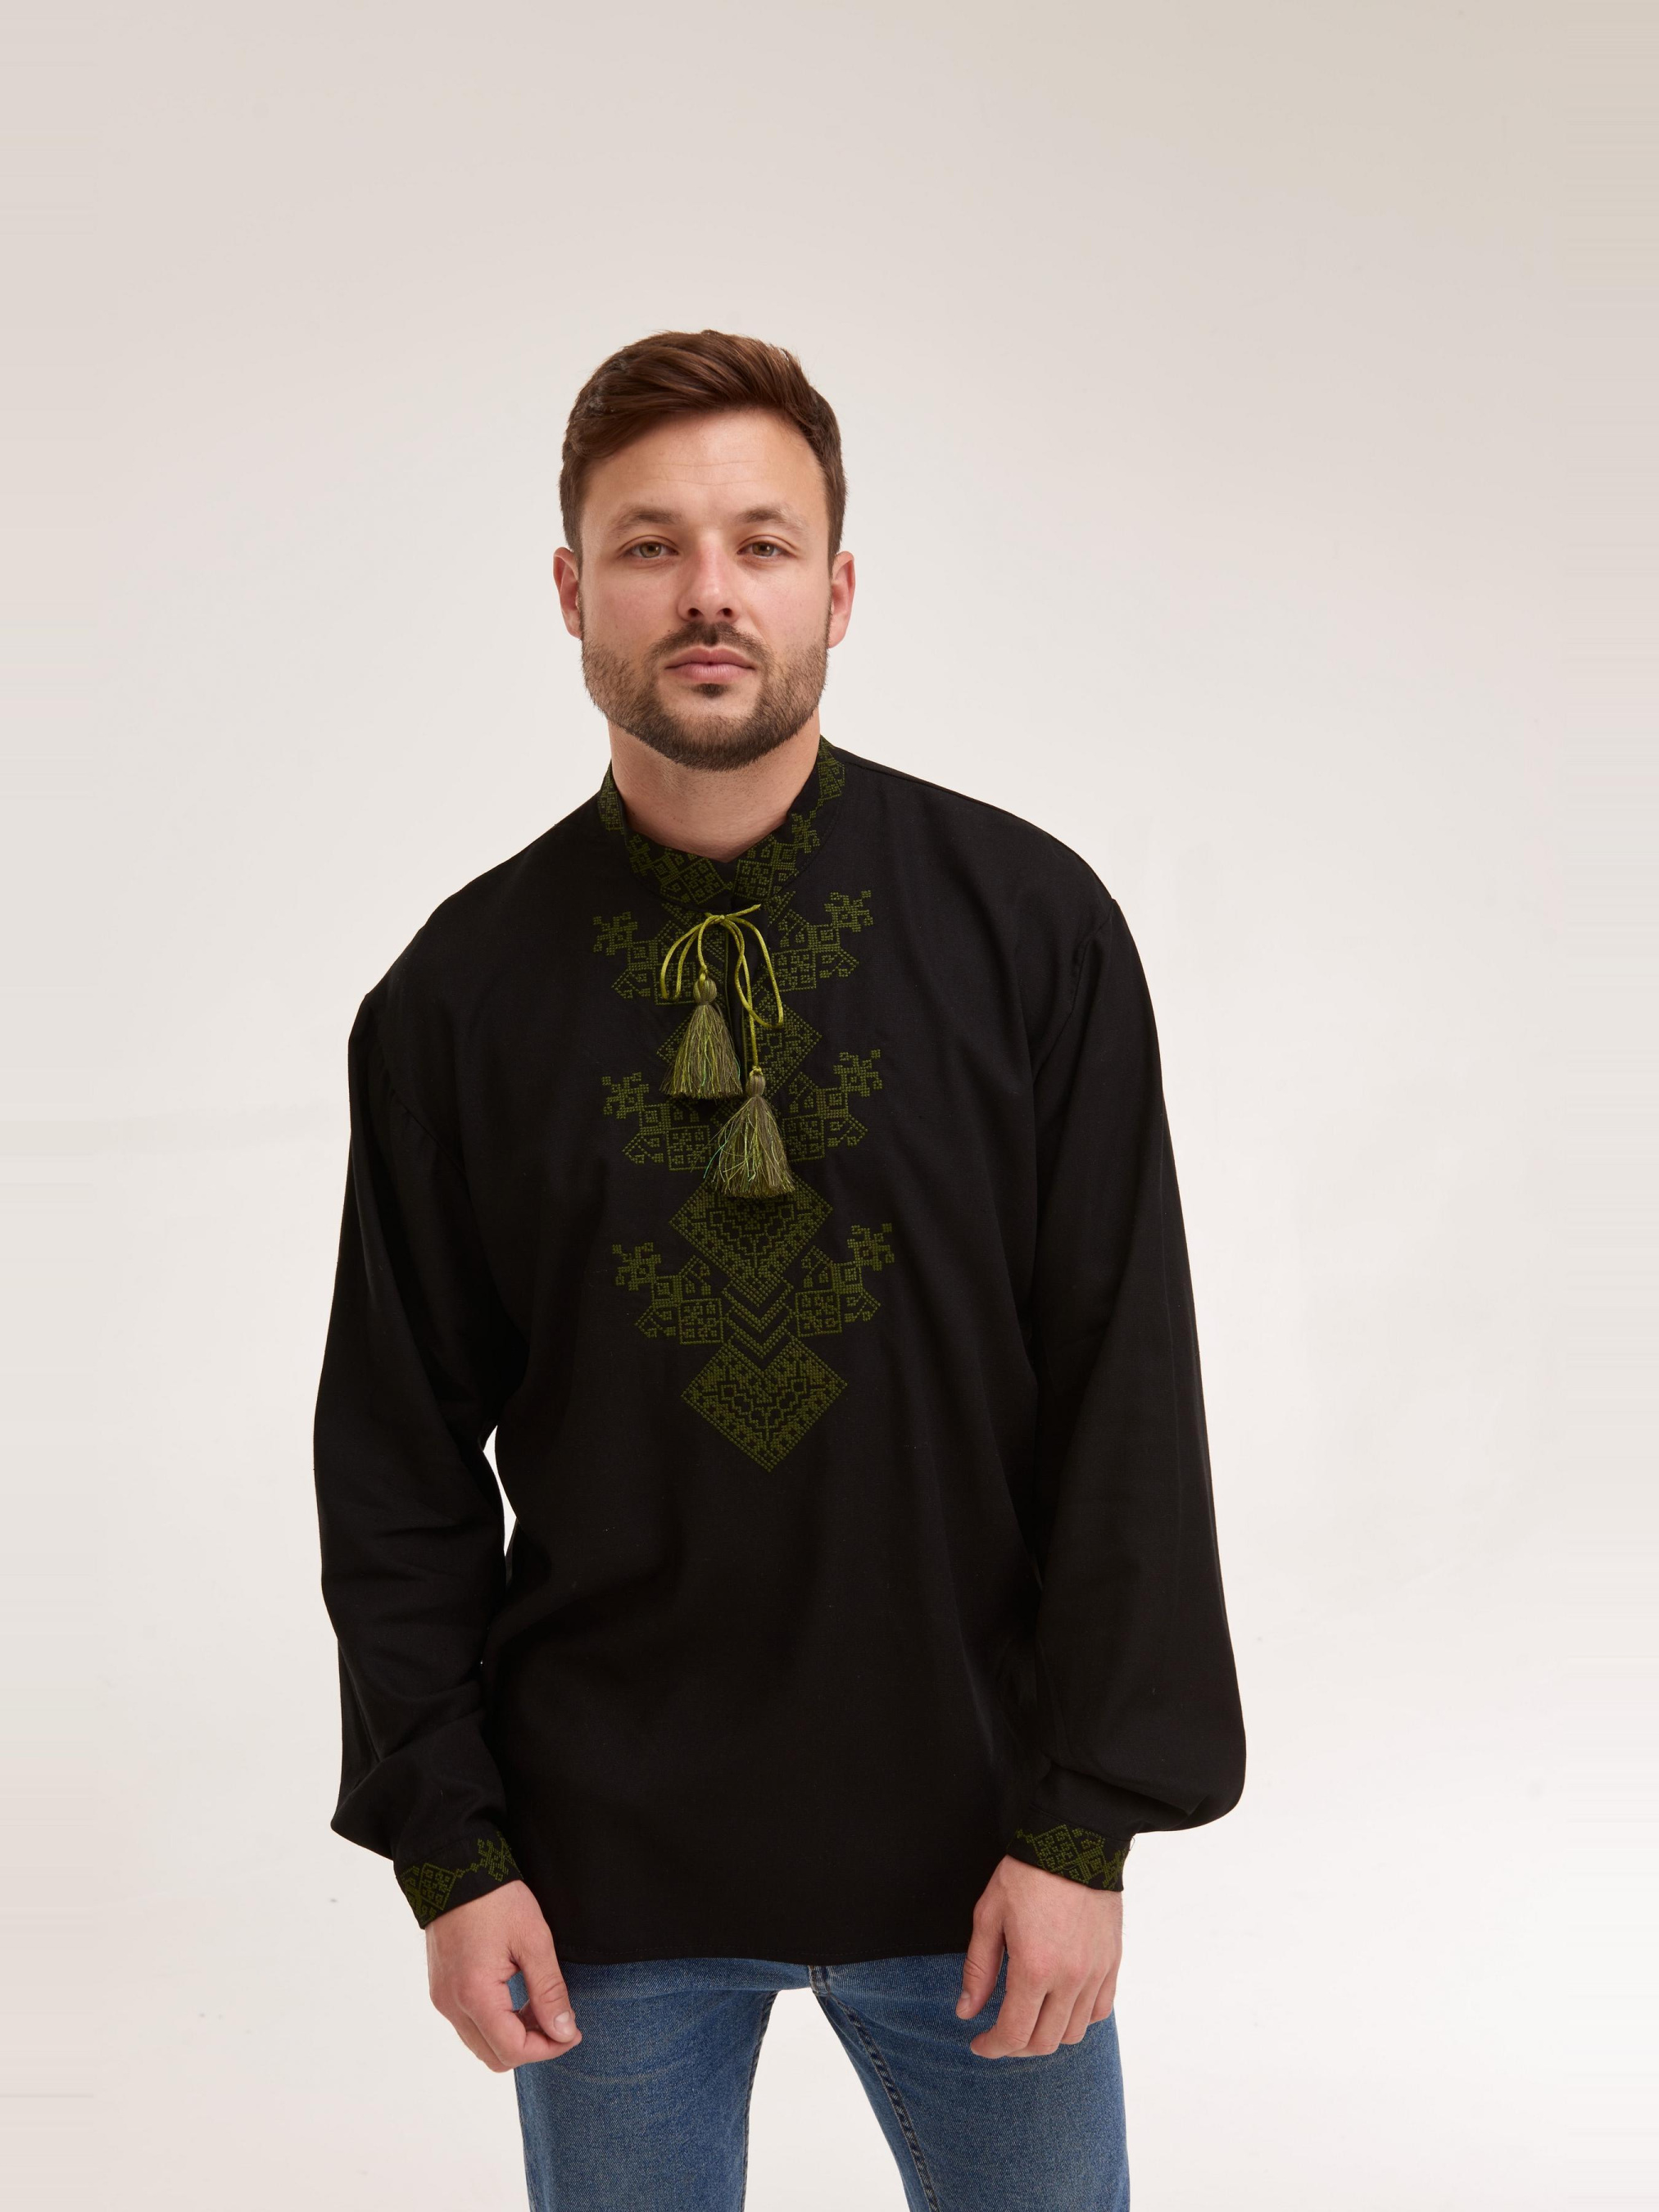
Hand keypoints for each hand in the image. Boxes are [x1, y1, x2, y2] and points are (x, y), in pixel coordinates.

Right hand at [424, 1878, 582, 2069]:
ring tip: (539, 2007)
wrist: (455, 1870)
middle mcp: (451, 2005)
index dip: (548, 2048)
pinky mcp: (441, 1991)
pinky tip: (516, 1999)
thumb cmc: (496, 1899)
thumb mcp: (534, 1939)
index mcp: (474, 1994)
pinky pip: (470, 2027)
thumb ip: (549, 1990)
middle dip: (532, 2047)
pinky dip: (496, 2025)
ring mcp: (443, 2000)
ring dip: (513, 2037)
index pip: (513, 2049)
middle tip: (559, 2020)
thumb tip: (564, 2031)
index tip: (573, 2031)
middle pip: (495, 2057)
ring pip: (481, 2046)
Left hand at [957, 1854, 1121, 2057]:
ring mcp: (1096, 1973)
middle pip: (1045, 2042)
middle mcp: (1070, 1979)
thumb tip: (967, 2011)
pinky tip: (1060, 2007)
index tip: (979, 2043)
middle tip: (999, 2035)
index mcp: (1035, 1969)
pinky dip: (1079, 2019)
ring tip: (1029, 2021)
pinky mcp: (1112, 1962)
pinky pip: (1100, 2010)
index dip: (992, 2047)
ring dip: (1048, 2036)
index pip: (1014, 2034)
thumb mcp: (989, 1916)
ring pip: (1074, 2032)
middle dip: (1016, 2047)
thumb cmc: (1026, 1874)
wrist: (1073, 1842)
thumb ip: (978, 1969)